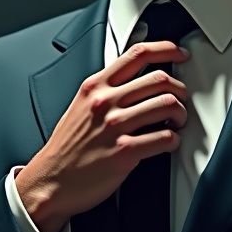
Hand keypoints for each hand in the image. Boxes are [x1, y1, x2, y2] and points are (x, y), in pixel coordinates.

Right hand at [15, 40, 189, 231]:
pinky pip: (165, 138)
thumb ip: (105, 90)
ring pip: (168, 104)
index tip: (180, 55)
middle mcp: (105, 101)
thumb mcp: (80, 106)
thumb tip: (136, 82)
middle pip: (160, 79)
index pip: (137, 54)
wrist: (50, 181)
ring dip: (181, 114)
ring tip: (177, 123)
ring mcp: (115, 126)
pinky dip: (174, 140)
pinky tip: (168, 143)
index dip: (167, 50)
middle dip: (179, 89)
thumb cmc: (66, 148)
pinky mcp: (125, 152)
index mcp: (95, 86)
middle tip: (181, 100)